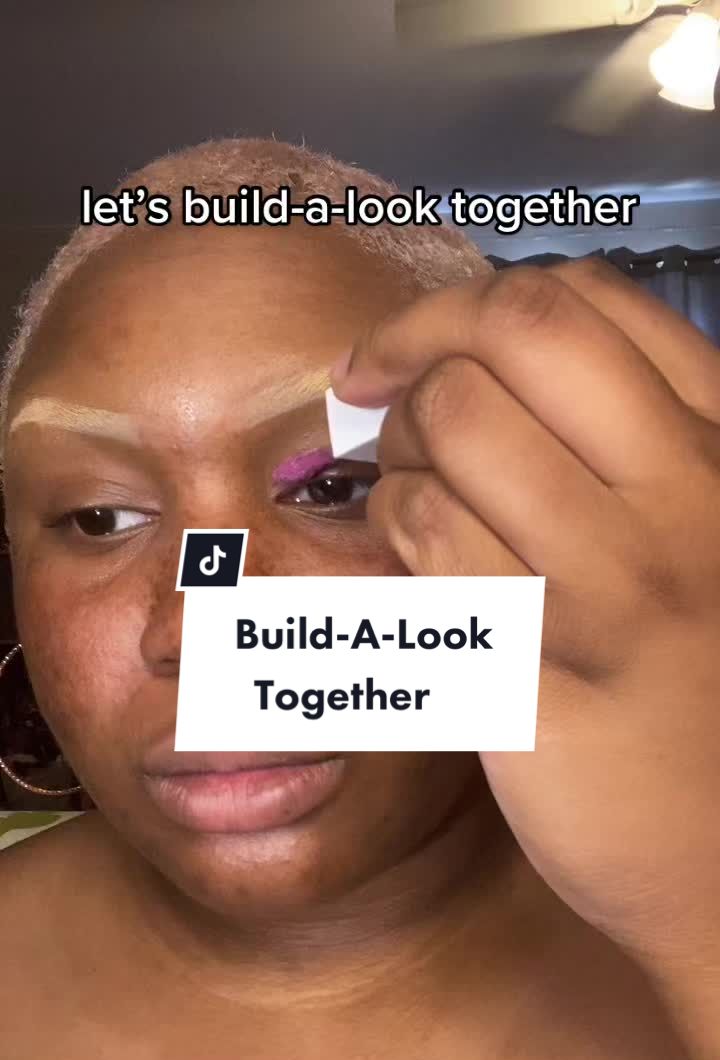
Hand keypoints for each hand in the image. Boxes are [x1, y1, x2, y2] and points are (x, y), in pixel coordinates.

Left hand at [330, 259, 719, 975]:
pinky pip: (425, 540)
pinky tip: (410, 568)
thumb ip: (642, 445)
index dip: (463, 304)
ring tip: (408, 501)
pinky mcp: (541, 672)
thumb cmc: (708, 691)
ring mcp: (616, 586)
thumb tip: (486, 368)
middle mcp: (684, 502)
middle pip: (507, 338)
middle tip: (388, 412)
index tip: (413, 351)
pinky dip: (391, 531)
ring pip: (451, 430)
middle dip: (415, 354)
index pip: (581, 301)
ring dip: (396, 454)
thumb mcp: (715, 539)